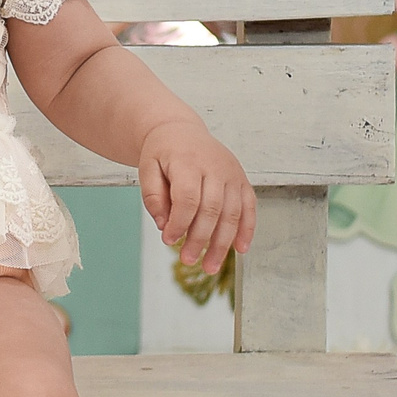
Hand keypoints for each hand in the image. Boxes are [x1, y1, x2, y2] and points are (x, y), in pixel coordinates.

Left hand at [138, 120, 254, 276]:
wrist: (179, 129)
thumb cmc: (162, 152)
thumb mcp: (147, 168)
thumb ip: (152, 196)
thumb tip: (163, 225)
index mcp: (187, 161)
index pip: (188, 198)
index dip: (179, 223)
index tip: (168, 240)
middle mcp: (214, 166)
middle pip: (212, 209)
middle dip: (200, 239)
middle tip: (188, 261)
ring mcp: (231, 172)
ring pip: (232, 212)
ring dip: (223, 243)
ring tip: (210, 267)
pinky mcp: (241, 179)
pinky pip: (249, 206)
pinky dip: (247, 229)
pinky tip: (240, 249)